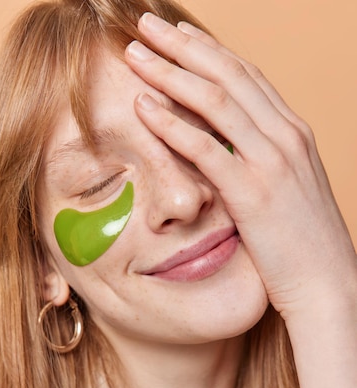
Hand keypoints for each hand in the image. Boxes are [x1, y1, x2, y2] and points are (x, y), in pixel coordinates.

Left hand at [125, 14, 355, 319]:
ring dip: (170, 71)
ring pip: (215, 99)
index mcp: (294, 134)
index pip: (248, 76)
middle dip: (183, 45)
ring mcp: (272, 162)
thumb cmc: (304, 247)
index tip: (177, 36)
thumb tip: (231, 156)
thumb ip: (262, 166)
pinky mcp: (253, 193)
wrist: (329, 286)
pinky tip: (142, 106)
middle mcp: (286, 136)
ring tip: (133, 54)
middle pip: (229, 73)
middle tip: (145, 24)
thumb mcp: (288, 193)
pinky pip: (205, 148)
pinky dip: (171, 124)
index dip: (209, 51)